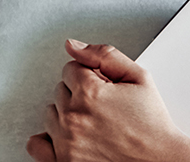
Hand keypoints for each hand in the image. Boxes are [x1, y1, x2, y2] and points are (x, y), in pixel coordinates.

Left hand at [24, 39, 189, 161]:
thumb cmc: (152, 125)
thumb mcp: (139, 78)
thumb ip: (104, 55)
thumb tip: (73, 45)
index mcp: (90, 92)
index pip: (71, 69)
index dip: (90, 77)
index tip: (104, 89)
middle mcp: (73, 117)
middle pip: (60, 90)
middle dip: (79, 95)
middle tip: (103, 108)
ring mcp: (66, 142)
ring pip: (50, 114)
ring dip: (67, 115)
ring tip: (93, 124)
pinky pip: (37, 144)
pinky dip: (49, 139)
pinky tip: (71, 138)